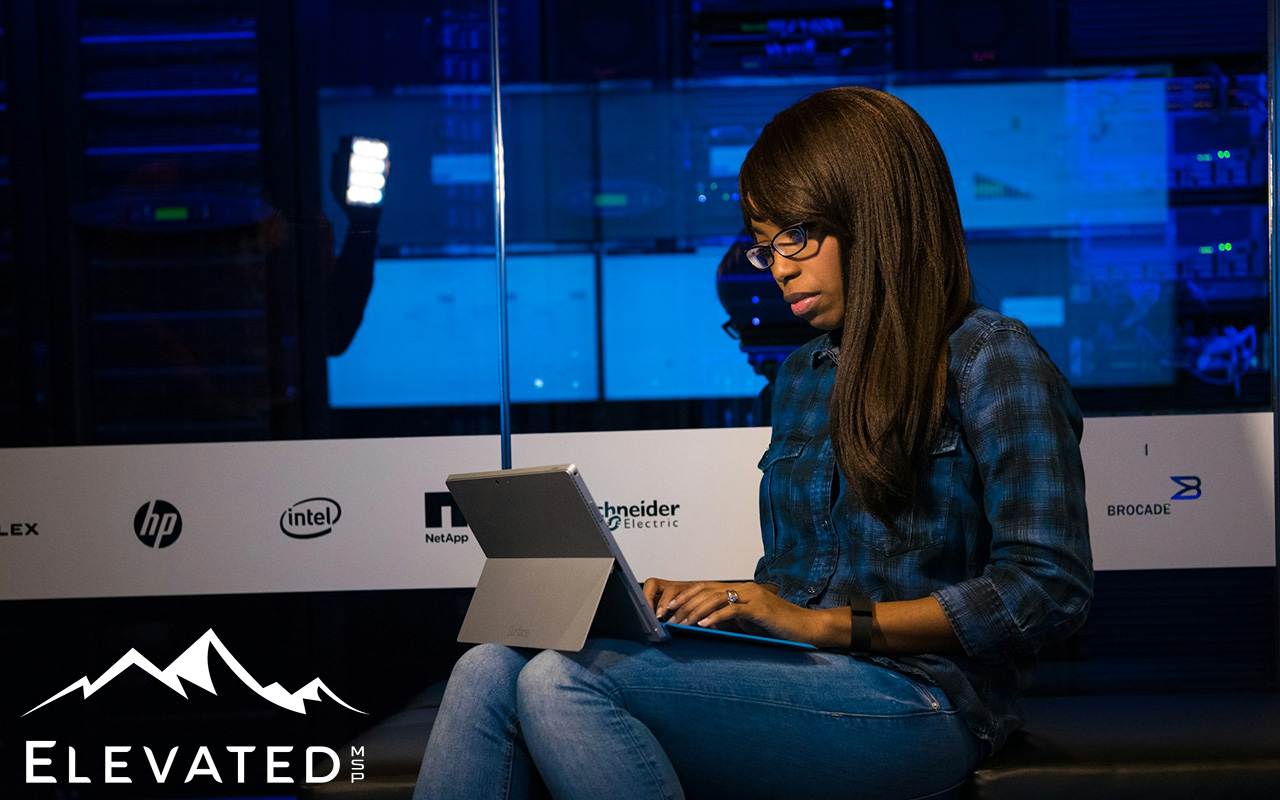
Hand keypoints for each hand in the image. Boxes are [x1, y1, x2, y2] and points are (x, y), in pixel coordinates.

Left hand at [642, 577, 816, 643]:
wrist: (806, 628)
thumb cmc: (777, 627)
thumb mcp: (748, 623)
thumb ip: (728, 620)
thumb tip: (702, 626)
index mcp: (739, 589)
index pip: (705, 588)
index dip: (685, 596)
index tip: (668, 608)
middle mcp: (744, 588)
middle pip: (706, 590)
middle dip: (684, 603)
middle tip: (668, 616)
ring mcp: (752, 596)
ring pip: (716, 598)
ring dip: (695, 611)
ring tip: (681, 622)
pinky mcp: (760, 608)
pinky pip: (732, 610)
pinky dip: (715, 617)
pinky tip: (703, 625)